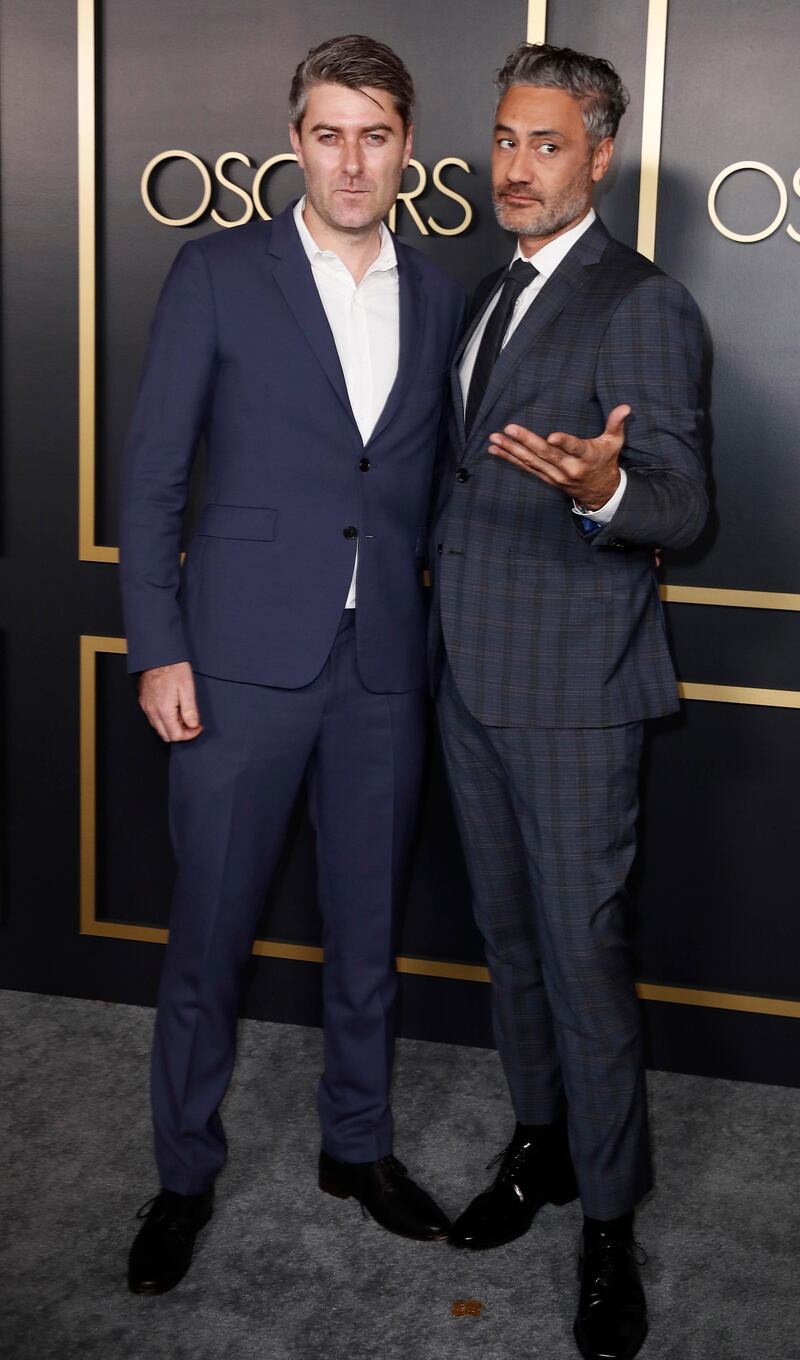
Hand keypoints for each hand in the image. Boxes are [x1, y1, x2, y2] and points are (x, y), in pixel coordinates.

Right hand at [138, 661, 202, 741]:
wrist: (158, 656)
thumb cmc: (173, 668)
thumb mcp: (187, 689)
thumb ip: (190, 711)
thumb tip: (193, 725)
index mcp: (164, 710)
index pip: (175, 735)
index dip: (189, 734)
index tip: (197, 727)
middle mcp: (152, 711)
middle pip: (166, 735)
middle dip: (181, 732)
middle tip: (191, 722)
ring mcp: (146, 707)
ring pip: (159, 728)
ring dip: (172, 726)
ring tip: (183, 713)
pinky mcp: (144, 702)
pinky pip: (153, 718)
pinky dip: (164, 719)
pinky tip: (173, 708)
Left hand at [488, 404, 630, 509]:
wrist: (600, 493)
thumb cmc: (606, 462)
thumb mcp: (614, 443)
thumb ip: (616, 424)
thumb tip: (625, 407)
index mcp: (587, 456)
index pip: (575, 448)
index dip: (564, 443)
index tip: (551, 436)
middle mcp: (569, 468)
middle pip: (545, 454)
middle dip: (525, 441)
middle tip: (508, 429)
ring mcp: (555, 475)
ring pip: (531, 462)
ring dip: (511, 450)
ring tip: (494, 439)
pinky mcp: (546, 478)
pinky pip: (526, 468)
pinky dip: (510, 459)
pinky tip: (496, 450)